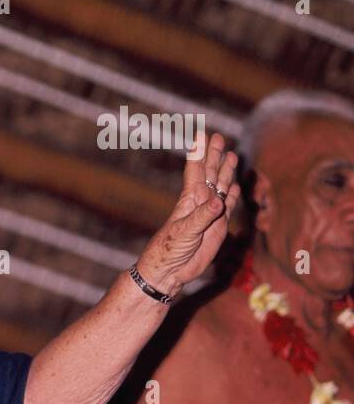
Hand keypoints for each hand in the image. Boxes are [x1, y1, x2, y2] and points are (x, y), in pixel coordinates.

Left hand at [136, 131, 240, 295]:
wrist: (170, 270)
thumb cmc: (170, 250)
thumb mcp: (186, 231)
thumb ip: (203, 217)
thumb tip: (220, 202)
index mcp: (190, 199)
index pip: (195, 169)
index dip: (199, 152)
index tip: (201, 133)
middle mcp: (201, 202)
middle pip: (210, 173)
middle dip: (214, 154)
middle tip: (218, 136)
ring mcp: (210, 213)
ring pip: (220, 186)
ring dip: (225, 171)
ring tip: (230, 155)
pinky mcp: (219, 226)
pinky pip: (228, 206)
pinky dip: (232, 194)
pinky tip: (233, 185)